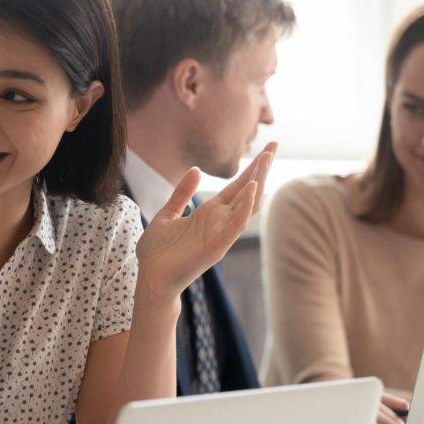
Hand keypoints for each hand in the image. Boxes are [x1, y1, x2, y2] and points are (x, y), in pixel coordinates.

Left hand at [135, 143, 276, 308]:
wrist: (150, 278)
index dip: (251, 168)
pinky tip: (252, 188)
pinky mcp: (217, 246)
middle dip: (261, 168)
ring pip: (247, 205)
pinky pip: (236, 224)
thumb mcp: (167, 214)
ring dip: (257, 182)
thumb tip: (196, 169)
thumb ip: (182, 193)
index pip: (237, 186)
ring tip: (266, 159)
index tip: (266, 149)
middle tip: (274, 144)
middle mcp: (219, 221)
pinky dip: (245, 207)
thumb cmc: (157, 251)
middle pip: (247, 190)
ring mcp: (221, 234)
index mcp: (209, 213)